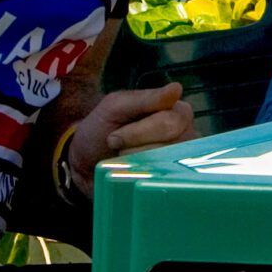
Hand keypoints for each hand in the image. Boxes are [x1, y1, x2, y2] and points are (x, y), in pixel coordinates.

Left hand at [68, 82, 192, 186]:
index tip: (115, 136)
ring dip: (137, 164)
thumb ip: (145, 99)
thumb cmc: (100, 131)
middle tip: (117, 148)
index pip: (172, 122)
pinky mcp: (172, 181)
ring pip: (168, 164)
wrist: (83, 166)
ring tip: (123, 160)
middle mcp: (187, 135)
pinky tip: (133, 175)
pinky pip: (167, 183)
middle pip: (172, 144)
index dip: (139, 132)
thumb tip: (177, 88)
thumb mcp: (114, 108)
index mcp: (177, 112)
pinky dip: (144, 180)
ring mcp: (183, 160)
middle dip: (136, 148)